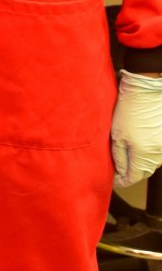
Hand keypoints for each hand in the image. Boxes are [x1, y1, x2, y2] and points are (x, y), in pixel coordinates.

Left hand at [111, 71, 161, 187]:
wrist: (148, 89)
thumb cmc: (129, 109)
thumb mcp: (117, 133)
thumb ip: (119, 156)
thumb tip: (120, 172)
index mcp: (144, 155)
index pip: (133, 177)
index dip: (122, 181)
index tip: (113, 180)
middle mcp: (158, 154)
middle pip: (143, 171)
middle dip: (130, 173)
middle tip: (116, 170)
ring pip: (151, 163)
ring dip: (139, 163)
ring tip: (125, 157)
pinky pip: (157, 153)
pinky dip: (146, 153)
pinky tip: (137, 145)